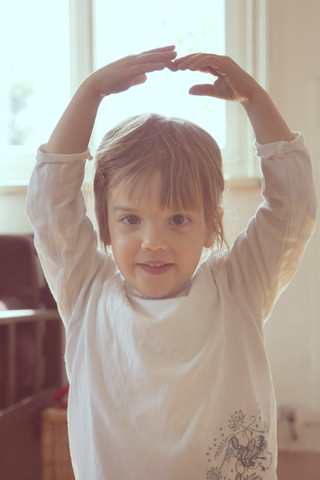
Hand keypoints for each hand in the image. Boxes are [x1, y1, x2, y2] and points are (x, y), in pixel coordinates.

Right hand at [85, 46, 176, 98]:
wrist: (96, 86)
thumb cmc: (110, 84)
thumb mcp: (127, 81)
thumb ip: (136, 78)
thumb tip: (146, 77)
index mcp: (132, 62)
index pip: (148, 56)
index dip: (160, 53)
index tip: (171, 51)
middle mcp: (132, 60)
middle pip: (151, 55)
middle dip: (164, 52)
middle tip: (176, 49)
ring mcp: (130, 65)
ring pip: (149, 59)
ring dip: (162, 56)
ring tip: (174, 55)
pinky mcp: (128, 71)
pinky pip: (144, 68)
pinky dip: (154, 66)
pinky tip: (163, 66)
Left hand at [174, 53, 292, 143]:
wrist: (248, 96)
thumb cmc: (234, 93)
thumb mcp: (214, 91)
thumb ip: (202, 89)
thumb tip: (188, 90)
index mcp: (215, 65)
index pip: (197, 62)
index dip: (186, 64)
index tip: (174, 68)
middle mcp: (218, 60)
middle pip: (198, 57)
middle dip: (185, 60)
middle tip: (172, 65)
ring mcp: (222, 60)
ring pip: (203, 57)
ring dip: (190, 61)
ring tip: (179, 66)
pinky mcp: (226, 64)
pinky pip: (210, 60)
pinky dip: (199, 63)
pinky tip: (190, 68)